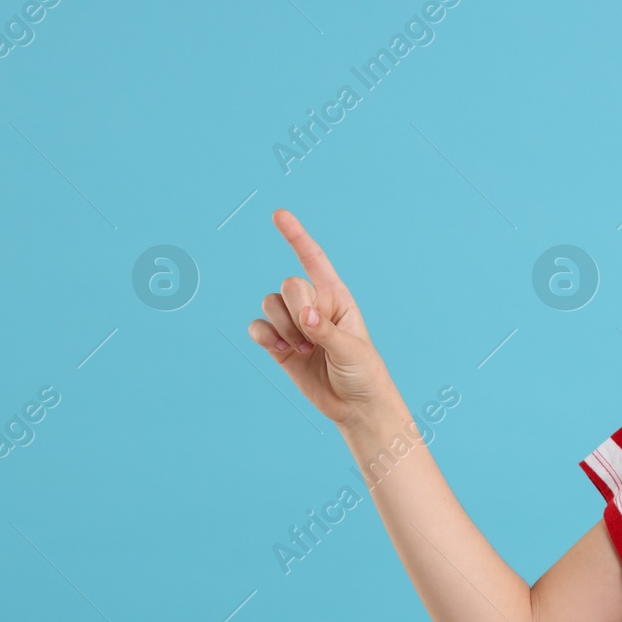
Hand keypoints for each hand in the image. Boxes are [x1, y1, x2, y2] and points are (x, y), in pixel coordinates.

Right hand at [247, 209, 393, 425]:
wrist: (356, 407)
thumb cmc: (365, 373)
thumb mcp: (352, 350)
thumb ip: (326, 330)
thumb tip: (304, 316)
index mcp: (337, 297)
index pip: (314, 260)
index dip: (296, 236)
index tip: (279, 214)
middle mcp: (314, 305)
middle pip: (288, 285)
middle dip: (297, 309)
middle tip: (313, 334)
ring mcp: (295, 325)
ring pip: (269, 305)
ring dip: (284, 328)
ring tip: (307, 351)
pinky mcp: (279, 345)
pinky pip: (257, 328)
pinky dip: (266, 337)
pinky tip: (285, 352)